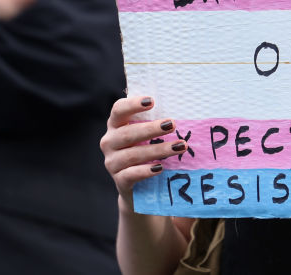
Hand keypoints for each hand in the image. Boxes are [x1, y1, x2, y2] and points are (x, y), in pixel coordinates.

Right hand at [101, 96, 186, 210]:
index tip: (152, 101)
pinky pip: (131, 175)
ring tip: (179, 146)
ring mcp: (112, 162)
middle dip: (151, 129)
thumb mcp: (146, 136)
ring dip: (158, 150)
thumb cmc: (145, 152)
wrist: (137, 189)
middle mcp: (109, 142)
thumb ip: (154, 122)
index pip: (119, 110)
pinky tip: (160, 167)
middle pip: (128, 133)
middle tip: (172, 124)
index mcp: (115, 125)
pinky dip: (146, 171)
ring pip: (133, 155)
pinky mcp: (119, 181)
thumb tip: (182, 111)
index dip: (133, 104)